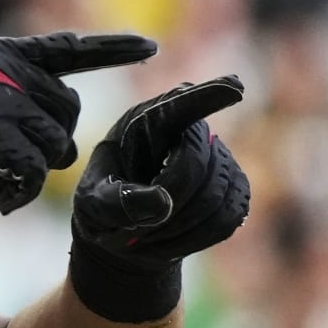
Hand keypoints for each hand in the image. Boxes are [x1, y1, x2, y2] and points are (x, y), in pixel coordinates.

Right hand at [0, 32, 159, 212]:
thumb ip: (8, 95)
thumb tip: (50, 129)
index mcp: (3, 54)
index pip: (68, 48)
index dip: (112, 49)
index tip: (149, 47)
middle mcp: (9, 70)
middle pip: (68, 114)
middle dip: (50, 146)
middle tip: (12, 168)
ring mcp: (4, 99)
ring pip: (57, 147)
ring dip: (31, 174)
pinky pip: (35, 171)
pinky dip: (19, 191)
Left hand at [67, 76, 249, 322]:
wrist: (123, 228)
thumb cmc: (103, 206)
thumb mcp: (93, 204)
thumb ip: (118, 202)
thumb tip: (163, 203)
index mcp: (147, 121)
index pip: (180, 105)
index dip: (208, 96)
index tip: (234, 88)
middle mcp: (189, 131)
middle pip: (198, 165)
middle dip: (169, 203)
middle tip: (138, 228)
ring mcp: (218, 157)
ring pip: (217, 195)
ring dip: (182, 226)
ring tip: (149, 235)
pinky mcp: (234, 186)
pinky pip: (230, 215)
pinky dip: (199, 236)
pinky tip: (173, 239)